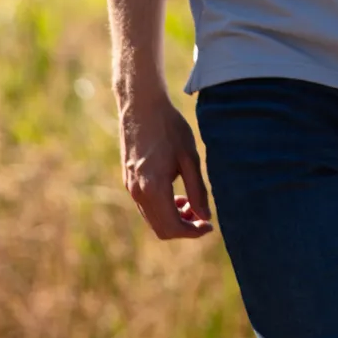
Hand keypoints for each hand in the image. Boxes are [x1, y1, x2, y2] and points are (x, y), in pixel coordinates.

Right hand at [117, 90, 213, 238]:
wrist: (141, 106)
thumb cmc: (169, 128)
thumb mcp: (189, 158)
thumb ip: (197, 190)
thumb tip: (205, 217)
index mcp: (153, 188)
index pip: (172, 227)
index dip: (193, 232)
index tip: (209, 225)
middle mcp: (137, 192)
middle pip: (161, 229)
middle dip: (184, 228)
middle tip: (203, 216)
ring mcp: (130, 187)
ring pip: (153, 219)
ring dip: (173, 218)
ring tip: (191, 203)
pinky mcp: (128, 180)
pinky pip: (146, 206)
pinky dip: (163, 208)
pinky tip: (177, 194)